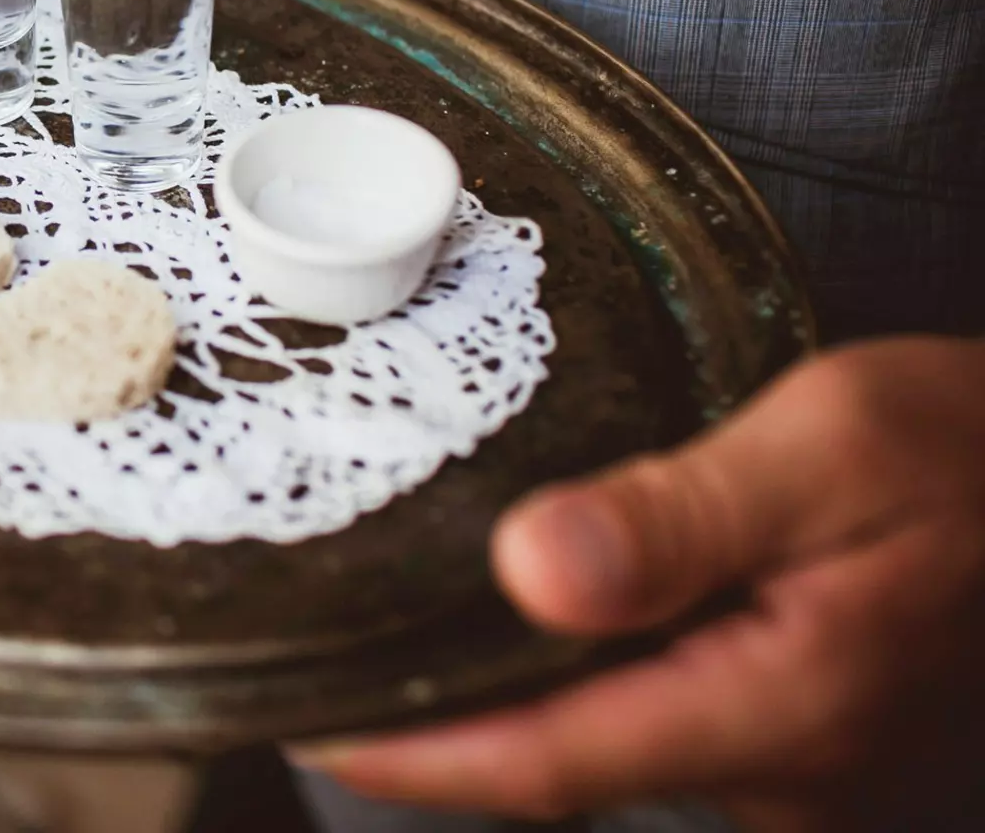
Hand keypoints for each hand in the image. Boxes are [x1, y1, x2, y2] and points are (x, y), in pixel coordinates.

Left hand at [294, 335, 984, 829]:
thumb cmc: (967, 450)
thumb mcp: (828, 447)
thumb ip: (681, 516)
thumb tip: (532, 570)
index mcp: (776, 707)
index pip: (546, 760)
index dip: (412, 750)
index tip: (296, 718)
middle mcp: (773, 766)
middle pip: (557, 760)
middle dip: (428, 728)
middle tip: (301, 667)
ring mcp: (786, 761)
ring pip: (599, 741)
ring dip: (489, 702)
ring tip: (373, 640)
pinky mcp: (789, 729)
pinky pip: (645, 718)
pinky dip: (560, 681)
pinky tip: (503, 627)